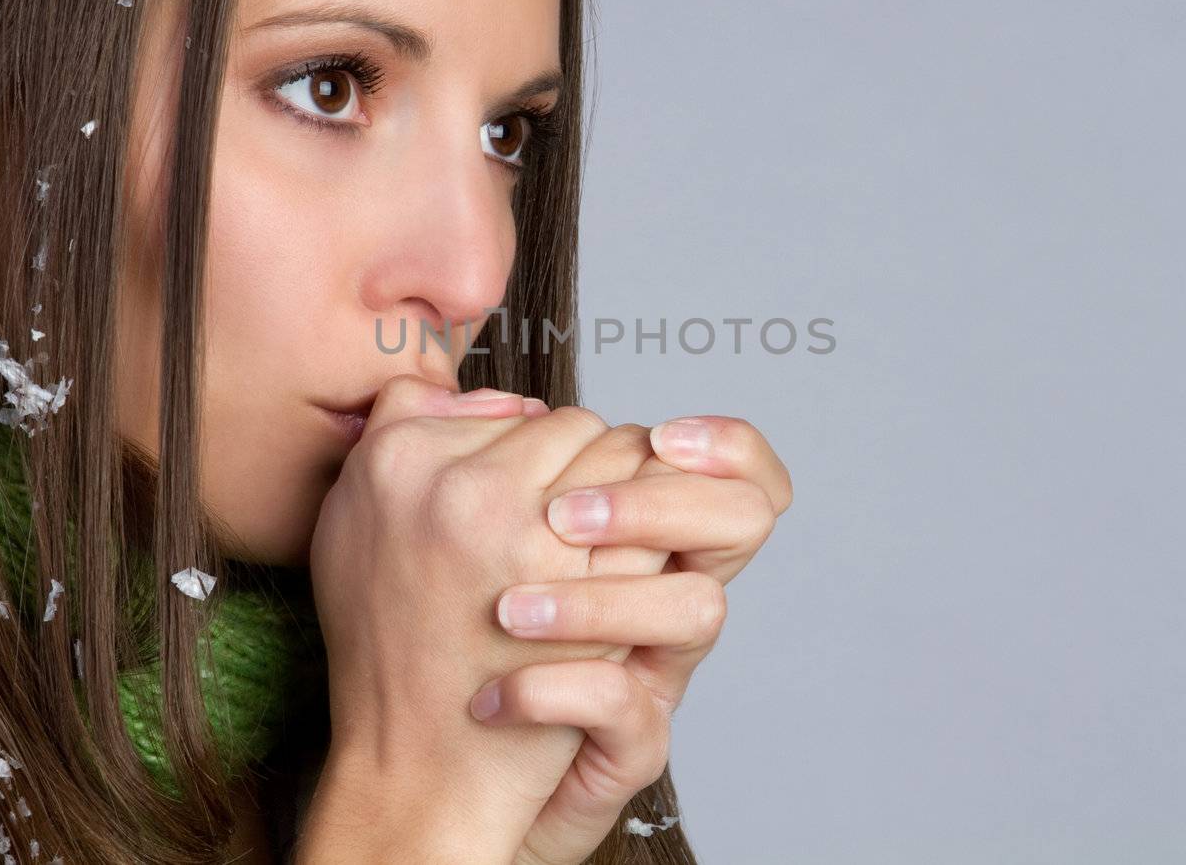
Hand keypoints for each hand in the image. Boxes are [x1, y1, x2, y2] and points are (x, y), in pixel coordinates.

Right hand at [301, 376, 674, 862]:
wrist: (412, 762)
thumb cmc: (389, 651)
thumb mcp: (350, 527)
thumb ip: (399, 440)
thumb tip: (487, 398)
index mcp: (392, 455)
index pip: (505, 407)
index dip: (531, 454)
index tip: (531, 499)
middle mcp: (454, 480)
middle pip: (570, 424)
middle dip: (586, 471)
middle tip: (581, 526)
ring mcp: (519, 525)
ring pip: (618, 457)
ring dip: (625, 502)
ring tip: (605, 551)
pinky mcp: (575, 574)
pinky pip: (644, 515)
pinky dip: (645, 541)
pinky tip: (626, 576)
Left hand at [479, 415, 793, 864]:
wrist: (440, 783)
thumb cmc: (466, 651)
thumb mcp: (480, 545)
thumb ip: (497, 472)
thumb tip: (478, 402)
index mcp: (643, 544)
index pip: (745, 478)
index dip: (730, 449)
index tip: (664, 436)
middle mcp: (667, 600)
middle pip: (738, 528)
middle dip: (653, 507)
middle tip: (559, 519)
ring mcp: (656, 676)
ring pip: (693, 613)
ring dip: (595, 604)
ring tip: (509, 612)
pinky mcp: (628, 749)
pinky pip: (625, 712)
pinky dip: (560, 697)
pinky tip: (497, 699)